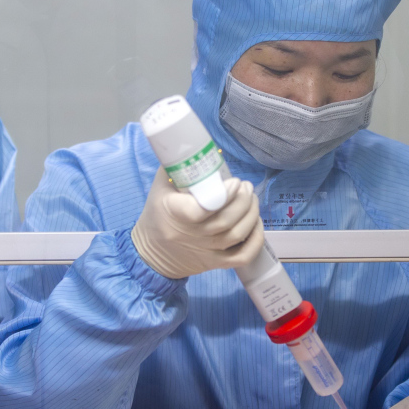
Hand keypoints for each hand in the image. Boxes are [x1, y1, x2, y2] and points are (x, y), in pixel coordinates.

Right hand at [131, 167, 264, 279]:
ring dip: (252, 214)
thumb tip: (196, 145)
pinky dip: (256, 240)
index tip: (234, 182)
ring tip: (251, 198)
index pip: (203, 209)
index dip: (225, 195)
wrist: (152, 253)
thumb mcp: (160, 187)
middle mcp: (194, 235)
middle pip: (227, 220)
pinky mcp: (216, 263)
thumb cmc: (157, 214)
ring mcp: (207, 251)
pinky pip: (243, 256)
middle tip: (245, 186)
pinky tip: (256, 223)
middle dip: (244, 199)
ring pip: (238, 234)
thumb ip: (178, 166)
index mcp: (176, 214)